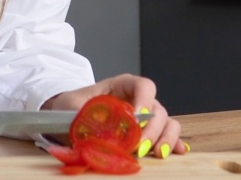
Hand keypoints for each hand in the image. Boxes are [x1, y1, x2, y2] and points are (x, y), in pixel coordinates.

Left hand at [43, 74, 185, 157]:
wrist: (65, 119)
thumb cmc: (69, 107)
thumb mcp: (71, 107)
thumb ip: (86, 116)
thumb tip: (101, 131)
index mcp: (122, 86)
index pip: (144, 86)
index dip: (144, 101)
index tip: (135, 120)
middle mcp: (138, 100)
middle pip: (158, 109)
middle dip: (152, 129)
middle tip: (139, 146)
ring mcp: (145, 117)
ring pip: (167, 123)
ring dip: (165, 138)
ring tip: (157, 153)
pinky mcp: (147, 134)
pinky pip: (166, 136)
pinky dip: (172, 144)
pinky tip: (175, 153)